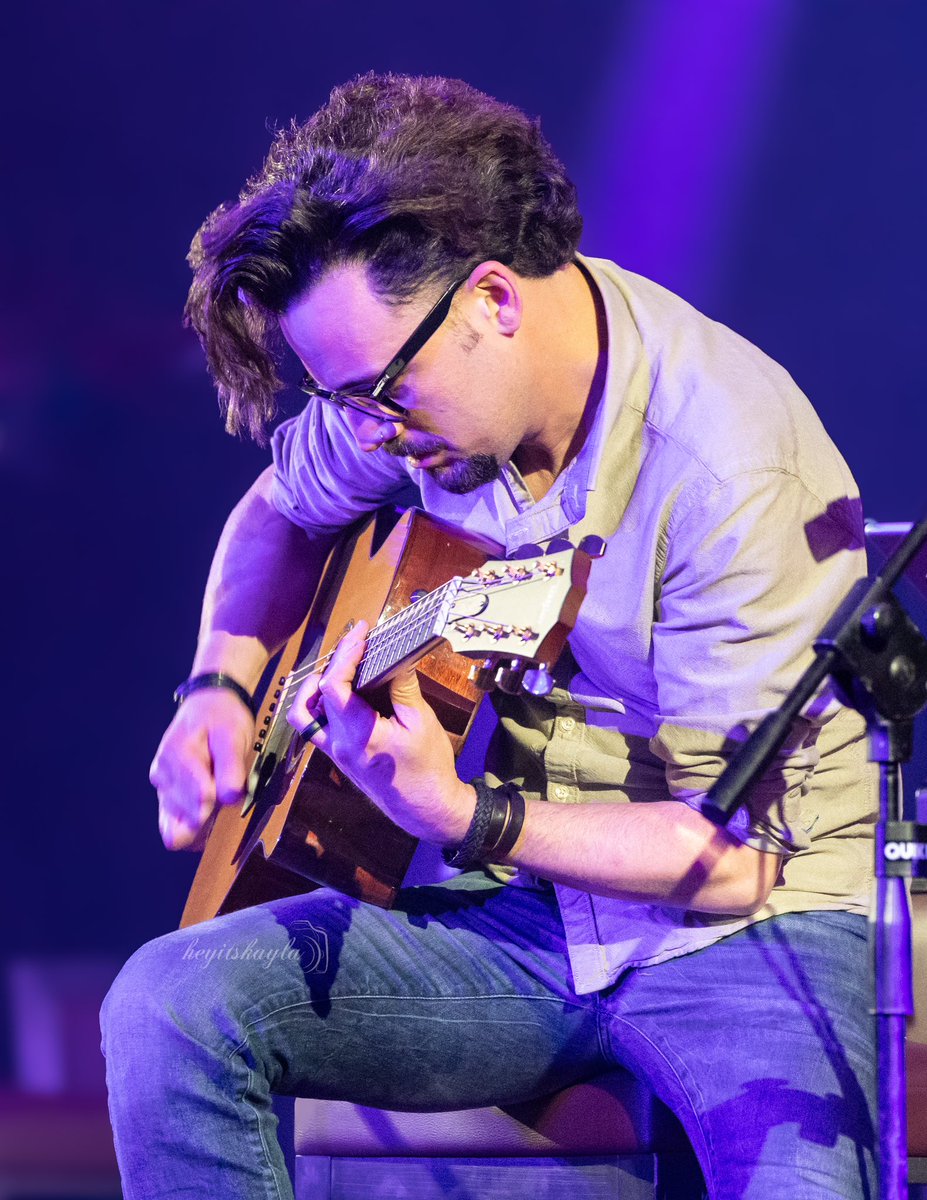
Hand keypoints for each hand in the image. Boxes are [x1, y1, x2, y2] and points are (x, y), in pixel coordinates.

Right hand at [149, 689, 254, 849]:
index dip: (223, 803)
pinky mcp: (163, 794)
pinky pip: (172, 825)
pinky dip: (192, 826)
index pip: (201, 799)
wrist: (208, 706)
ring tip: (218, 798)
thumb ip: (231, 766)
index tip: (234, 792)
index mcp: (180, 756)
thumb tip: (230, 798)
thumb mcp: (234, 734)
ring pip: (179, 828)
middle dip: (213, 816)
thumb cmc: (222, 719)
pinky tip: (207, 813)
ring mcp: (160, 785)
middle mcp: (163, 774)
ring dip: (202, 823)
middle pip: (188, 819)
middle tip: (227, 795)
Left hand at [286, 621, 476, 844]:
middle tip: (358, 643)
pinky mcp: (338, 756)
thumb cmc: (429, 768)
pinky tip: (338, 692)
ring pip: (305, 712)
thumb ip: (403, 688)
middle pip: (319, 693)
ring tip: (340, 666)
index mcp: (361, 735)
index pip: (334, 686)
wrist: (426, 808)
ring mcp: (335, 751)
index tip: (360, 633)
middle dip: (337, 661)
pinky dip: (318, 705)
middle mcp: (340, 744)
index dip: (344, 654)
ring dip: (315, 685)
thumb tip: (395, 656)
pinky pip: (314, 728)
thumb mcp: (422, 723)